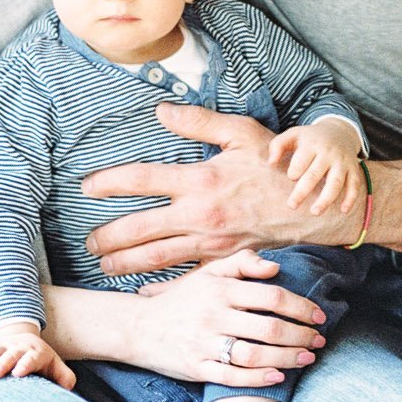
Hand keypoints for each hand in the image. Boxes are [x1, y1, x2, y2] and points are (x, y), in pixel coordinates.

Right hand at [0, 324, 76, 389]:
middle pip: (10, 353)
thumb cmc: (42, 362)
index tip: (17, 373)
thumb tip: (67, 386)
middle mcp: (19, 347)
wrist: (26, 342)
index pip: (32, 357)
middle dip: (1, 363)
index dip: (25, 364)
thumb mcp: (55, 367)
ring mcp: (3, 345)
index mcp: (37, 352)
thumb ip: (64, 377)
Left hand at [82, 104, 353, 277]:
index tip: (87, 187)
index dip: (110, 183)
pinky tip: (143, 290)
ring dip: (127, 263)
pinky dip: (162, 286)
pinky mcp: (224, 261)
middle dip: (109, 237)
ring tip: (104, 265)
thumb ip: (200, 121)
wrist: (314, 207)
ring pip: (158, 258)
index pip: (143, 179)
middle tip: (87, 242)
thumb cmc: (278, 166)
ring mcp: (212, 243)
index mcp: (201, 180)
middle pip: (142, 229)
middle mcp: (201, 215)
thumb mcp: (242, 133)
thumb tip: (161, 110)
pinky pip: (187, 278)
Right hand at [129, 250, 325, 386]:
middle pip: (269, 328)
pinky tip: (280, 376)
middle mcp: (213, 316)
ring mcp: (204, 344)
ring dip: (288, 358)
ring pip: (256, 354)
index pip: (271, 297)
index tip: (318, 316)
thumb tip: (275, 268)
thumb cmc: (182, 300)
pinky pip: (234, 377)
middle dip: (301, 336)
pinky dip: (260, 378)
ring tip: (308, 358)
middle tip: (320, 340)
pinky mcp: (197, 368)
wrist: (139, 328)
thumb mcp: (207, 274)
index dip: (301, 307)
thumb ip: (242, 263)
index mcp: (219, 290)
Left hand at [268, 117, 363, 213]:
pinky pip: (354, 184)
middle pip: (315, 174)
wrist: (340, 131)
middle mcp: (328, 153)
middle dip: (303, 191)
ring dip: (326, 198)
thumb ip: (278, 145)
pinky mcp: (353, 169)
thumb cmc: (310, 138)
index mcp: (311, 144)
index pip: (301, 160)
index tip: (291, 177)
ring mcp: (342, 162)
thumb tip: (270, 163)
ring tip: (315, 212)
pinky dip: (351, 198)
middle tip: (292, 205)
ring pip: (335, 182)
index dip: (294, 171)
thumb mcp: (293, 134)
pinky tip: (343, 211)